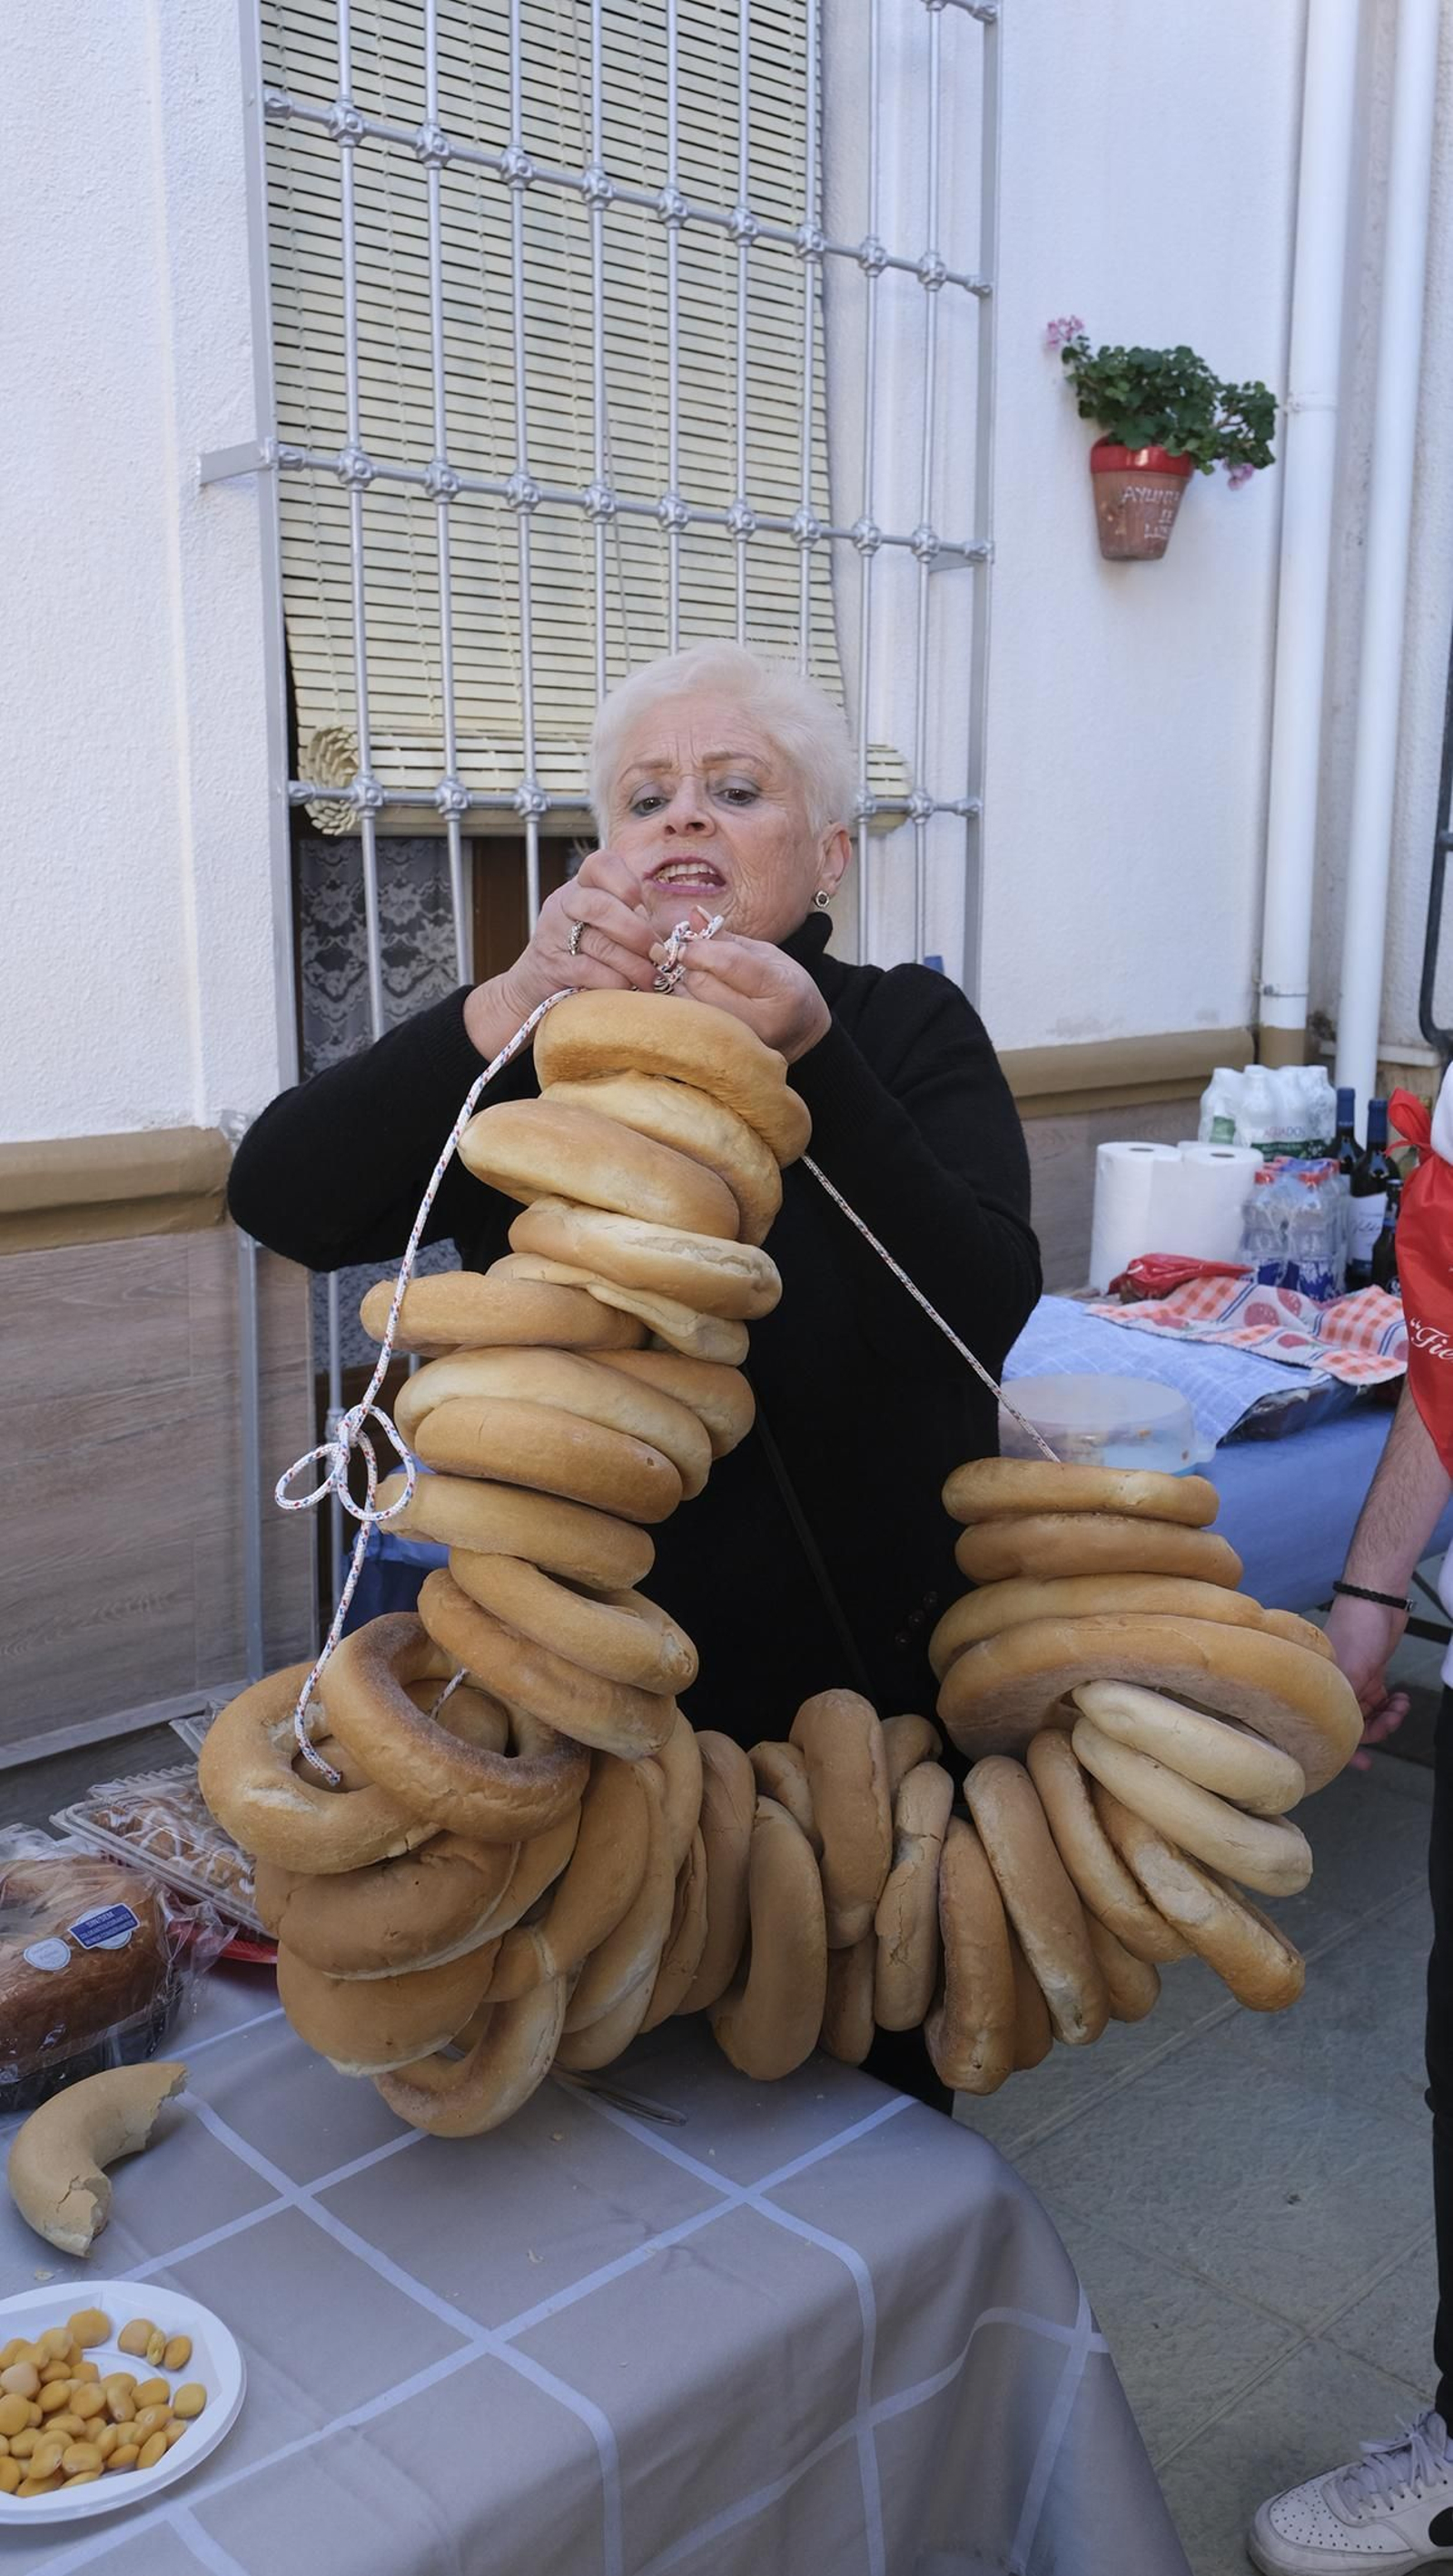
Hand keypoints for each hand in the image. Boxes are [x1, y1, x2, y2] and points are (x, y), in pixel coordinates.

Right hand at [463, 850, 659, 1056]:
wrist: (538, 981)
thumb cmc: (587, 949)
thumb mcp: (608, 922)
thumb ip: (636, 916)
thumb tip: (681, 928)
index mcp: (583, 884)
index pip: (601, 864)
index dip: (626, 884)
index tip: (643, 907)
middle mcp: (565, 902)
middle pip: (600, 906)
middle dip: (637, 933)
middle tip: (659, 955)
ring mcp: (554, 933)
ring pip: (599, 943)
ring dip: (634, 964)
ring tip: (653, 978)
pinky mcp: (553, 966)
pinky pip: (589, 970)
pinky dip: (615, 981)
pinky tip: (628, 989)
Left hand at [671, 922, 829, 1063]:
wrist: (801, 1034)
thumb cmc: (785, 989)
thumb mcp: (766, 955)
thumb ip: (727, 939)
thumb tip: (694, 916)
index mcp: (781, 990)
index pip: (727, 963)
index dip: (701, 948)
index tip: (692, 943)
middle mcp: (761, 1023)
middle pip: (702, 983)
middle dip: (693, 967)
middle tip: (701, 964)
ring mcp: (741, 1044)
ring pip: (688, 1004)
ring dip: (686, 987)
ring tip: (704, 984)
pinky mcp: (721, 1054)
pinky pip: (686, 1022)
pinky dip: (685, 1005)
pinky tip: (698, 1001)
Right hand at [1324, 1590, 1409, 1770]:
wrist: (1377, 1601)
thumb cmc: (1357, 1631)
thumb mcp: (1349, 1672)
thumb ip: (1344, 1704)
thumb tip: (1345, 1737)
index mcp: (1321, 1687)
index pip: (1329, 1726)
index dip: (1345, 1749)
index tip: (1362, 1763)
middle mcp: (1335, 1687)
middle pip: (1352, 1724)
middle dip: (1375, 1730)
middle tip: (1389, 1725)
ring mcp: (1354, 1681)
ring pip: (1370, 1715)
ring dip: (1388, 1717)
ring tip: (1400, 1707)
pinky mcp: (1372, 1674)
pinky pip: (1381, 1701)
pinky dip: (1393, 1705)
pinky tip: (1400, 1700)